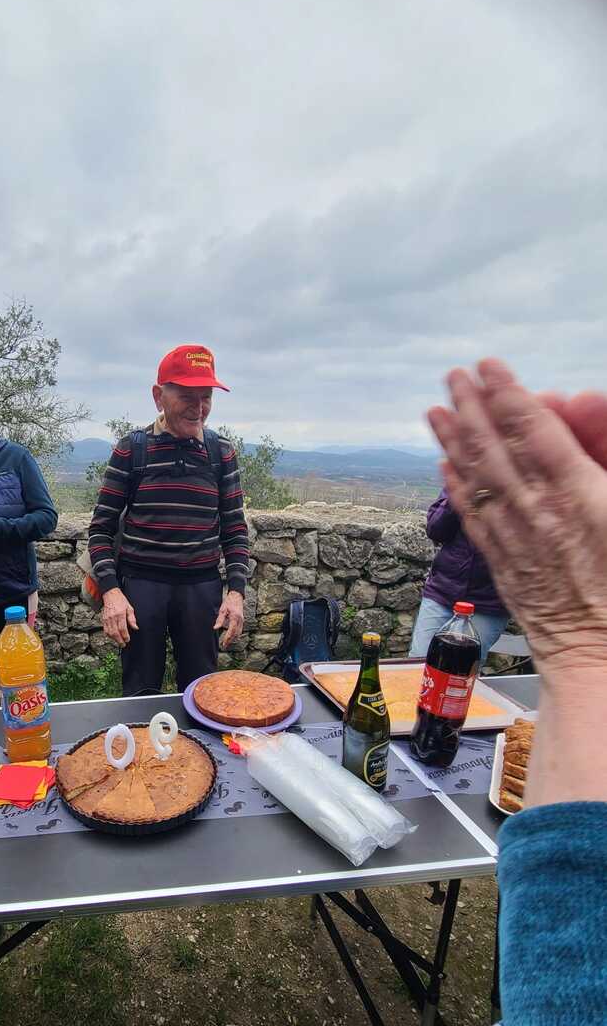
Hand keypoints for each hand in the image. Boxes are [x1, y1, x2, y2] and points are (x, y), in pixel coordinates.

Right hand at [102, 587, 137, 646]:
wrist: (110, 594)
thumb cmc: (120, 601)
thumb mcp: (129, 608)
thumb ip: (132, 619)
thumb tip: (135, 627)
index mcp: (120, 614)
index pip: (122, 628)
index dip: (125, 636)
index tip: (127, 640)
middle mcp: (112, 617)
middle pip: (115, 632)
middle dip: (119, 640)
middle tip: (123, 644)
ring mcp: (107, 619)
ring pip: (109, 632)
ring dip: (114, 639)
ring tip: (119, 642)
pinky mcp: (103, 619)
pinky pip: (105, 630)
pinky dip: (109, 635)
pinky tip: (113, 637)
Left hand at [214, 589, 244, 648]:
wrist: (236, 596)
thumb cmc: (229, 602)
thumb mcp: (222, 610)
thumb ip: (219, 620)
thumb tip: (215, 628)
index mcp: (235, 618)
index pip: (232, 631)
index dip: (228, 638)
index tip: (224, 643)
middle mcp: (240, 620)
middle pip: (236, 634)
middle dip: (230, 640)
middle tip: (225, 645)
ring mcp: (242, 620)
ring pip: (239, 632)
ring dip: (233, 638)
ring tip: (227, 642)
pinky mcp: (242, 620)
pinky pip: (240, 629)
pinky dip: (236, 634)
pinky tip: (231, 636)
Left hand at [427, 358, 606, 678]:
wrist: (606, 659)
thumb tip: (581, 402)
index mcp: (577, 494)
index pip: (532, 430)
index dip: (508, 394)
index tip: (488, 366)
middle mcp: (537, 513)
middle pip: (494, 448)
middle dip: (472, 408)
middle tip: (453, 375)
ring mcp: (516, 542)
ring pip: (476, 480)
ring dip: (454, 441)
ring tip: (435, 410)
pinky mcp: (506, 569)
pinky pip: (474, 520)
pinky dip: (457, 490)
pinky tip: (445, 468)